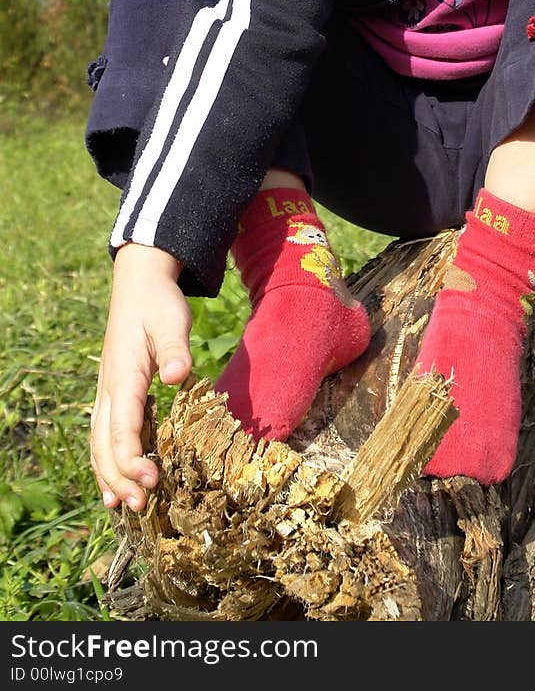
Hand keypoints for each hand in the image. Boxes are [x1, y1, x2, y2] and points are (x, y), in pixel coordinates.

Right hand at [89, 243, 191, 510]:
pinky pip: (105, 433)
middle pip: (105, 443)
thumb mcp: (172, 321)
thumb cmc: (158, 304)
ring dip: (109, 474)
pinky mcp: (116, 392)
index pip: (122, 427)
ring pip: (99, 441)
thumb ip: (175, 349)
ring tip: (122, 506)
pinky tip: (117, 481)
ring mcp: (109, 392)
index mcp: (123, 376)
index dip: (132, 458)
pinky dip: (108, 460)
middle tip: (140, 506)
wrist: (139, 285)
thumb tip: (178, 376)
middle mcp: (109, 389)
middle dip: (119, 477)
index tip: (150, 480)